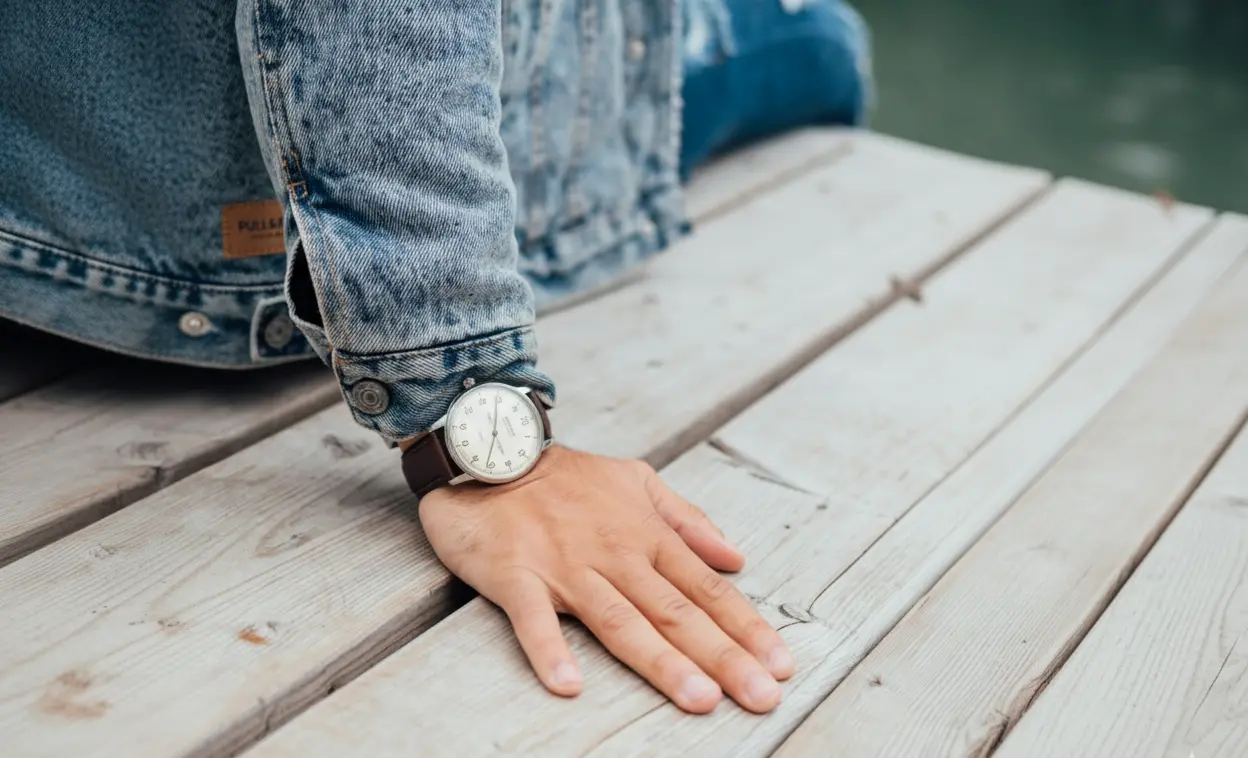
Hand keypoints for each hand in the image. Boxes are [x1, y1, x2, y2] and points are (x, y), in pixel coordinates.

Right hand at [417, 445, 794, 713]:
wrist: (488, 448)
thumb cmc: (563, 476)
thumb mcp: (636, 479)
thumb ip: (687, 519)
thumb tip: (735, 556)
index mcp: (644, 533)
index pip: (705, 587)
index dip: (745, 626)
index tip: (780, 662)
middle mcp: (614, 552)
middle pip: (676, 611)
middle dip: (723, 656)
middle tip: (761, 695)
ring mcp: (565, 565)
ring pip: (620, 620)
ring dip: (661, 660)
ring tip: (698, 698)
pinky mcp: (516, 575)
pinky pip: (533, 619)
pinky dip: (549, 650)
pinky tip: (568, 684)